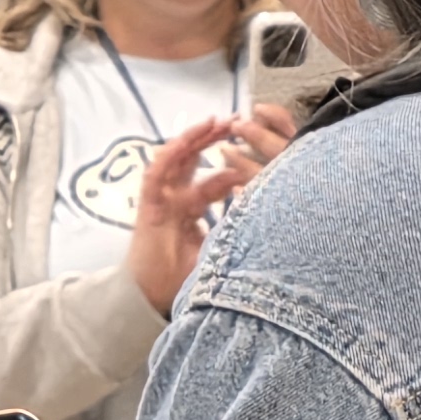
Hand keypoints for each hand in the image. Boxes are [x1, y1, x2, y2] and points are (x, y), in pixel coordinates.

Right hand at [127, 107, 294, 314]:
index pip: (217, 179)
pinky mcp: (149, 203)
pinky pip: (158, 172)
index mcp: (196, 211)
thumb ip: (240, 231)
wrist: (151, 299)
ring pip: (178, 159)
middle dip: (218, 139)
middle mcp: (179, 201)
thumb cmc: (185, 280)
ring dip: (197, 137)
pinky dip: (172, 153)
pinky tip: (188, 138)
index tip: (260, 148)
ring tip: (218, 120)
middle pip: (197, 161)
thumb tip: (272, 214)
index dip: (237, 162)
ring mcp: (163, 200)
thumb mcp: (224, 251)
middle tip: (242, 120)